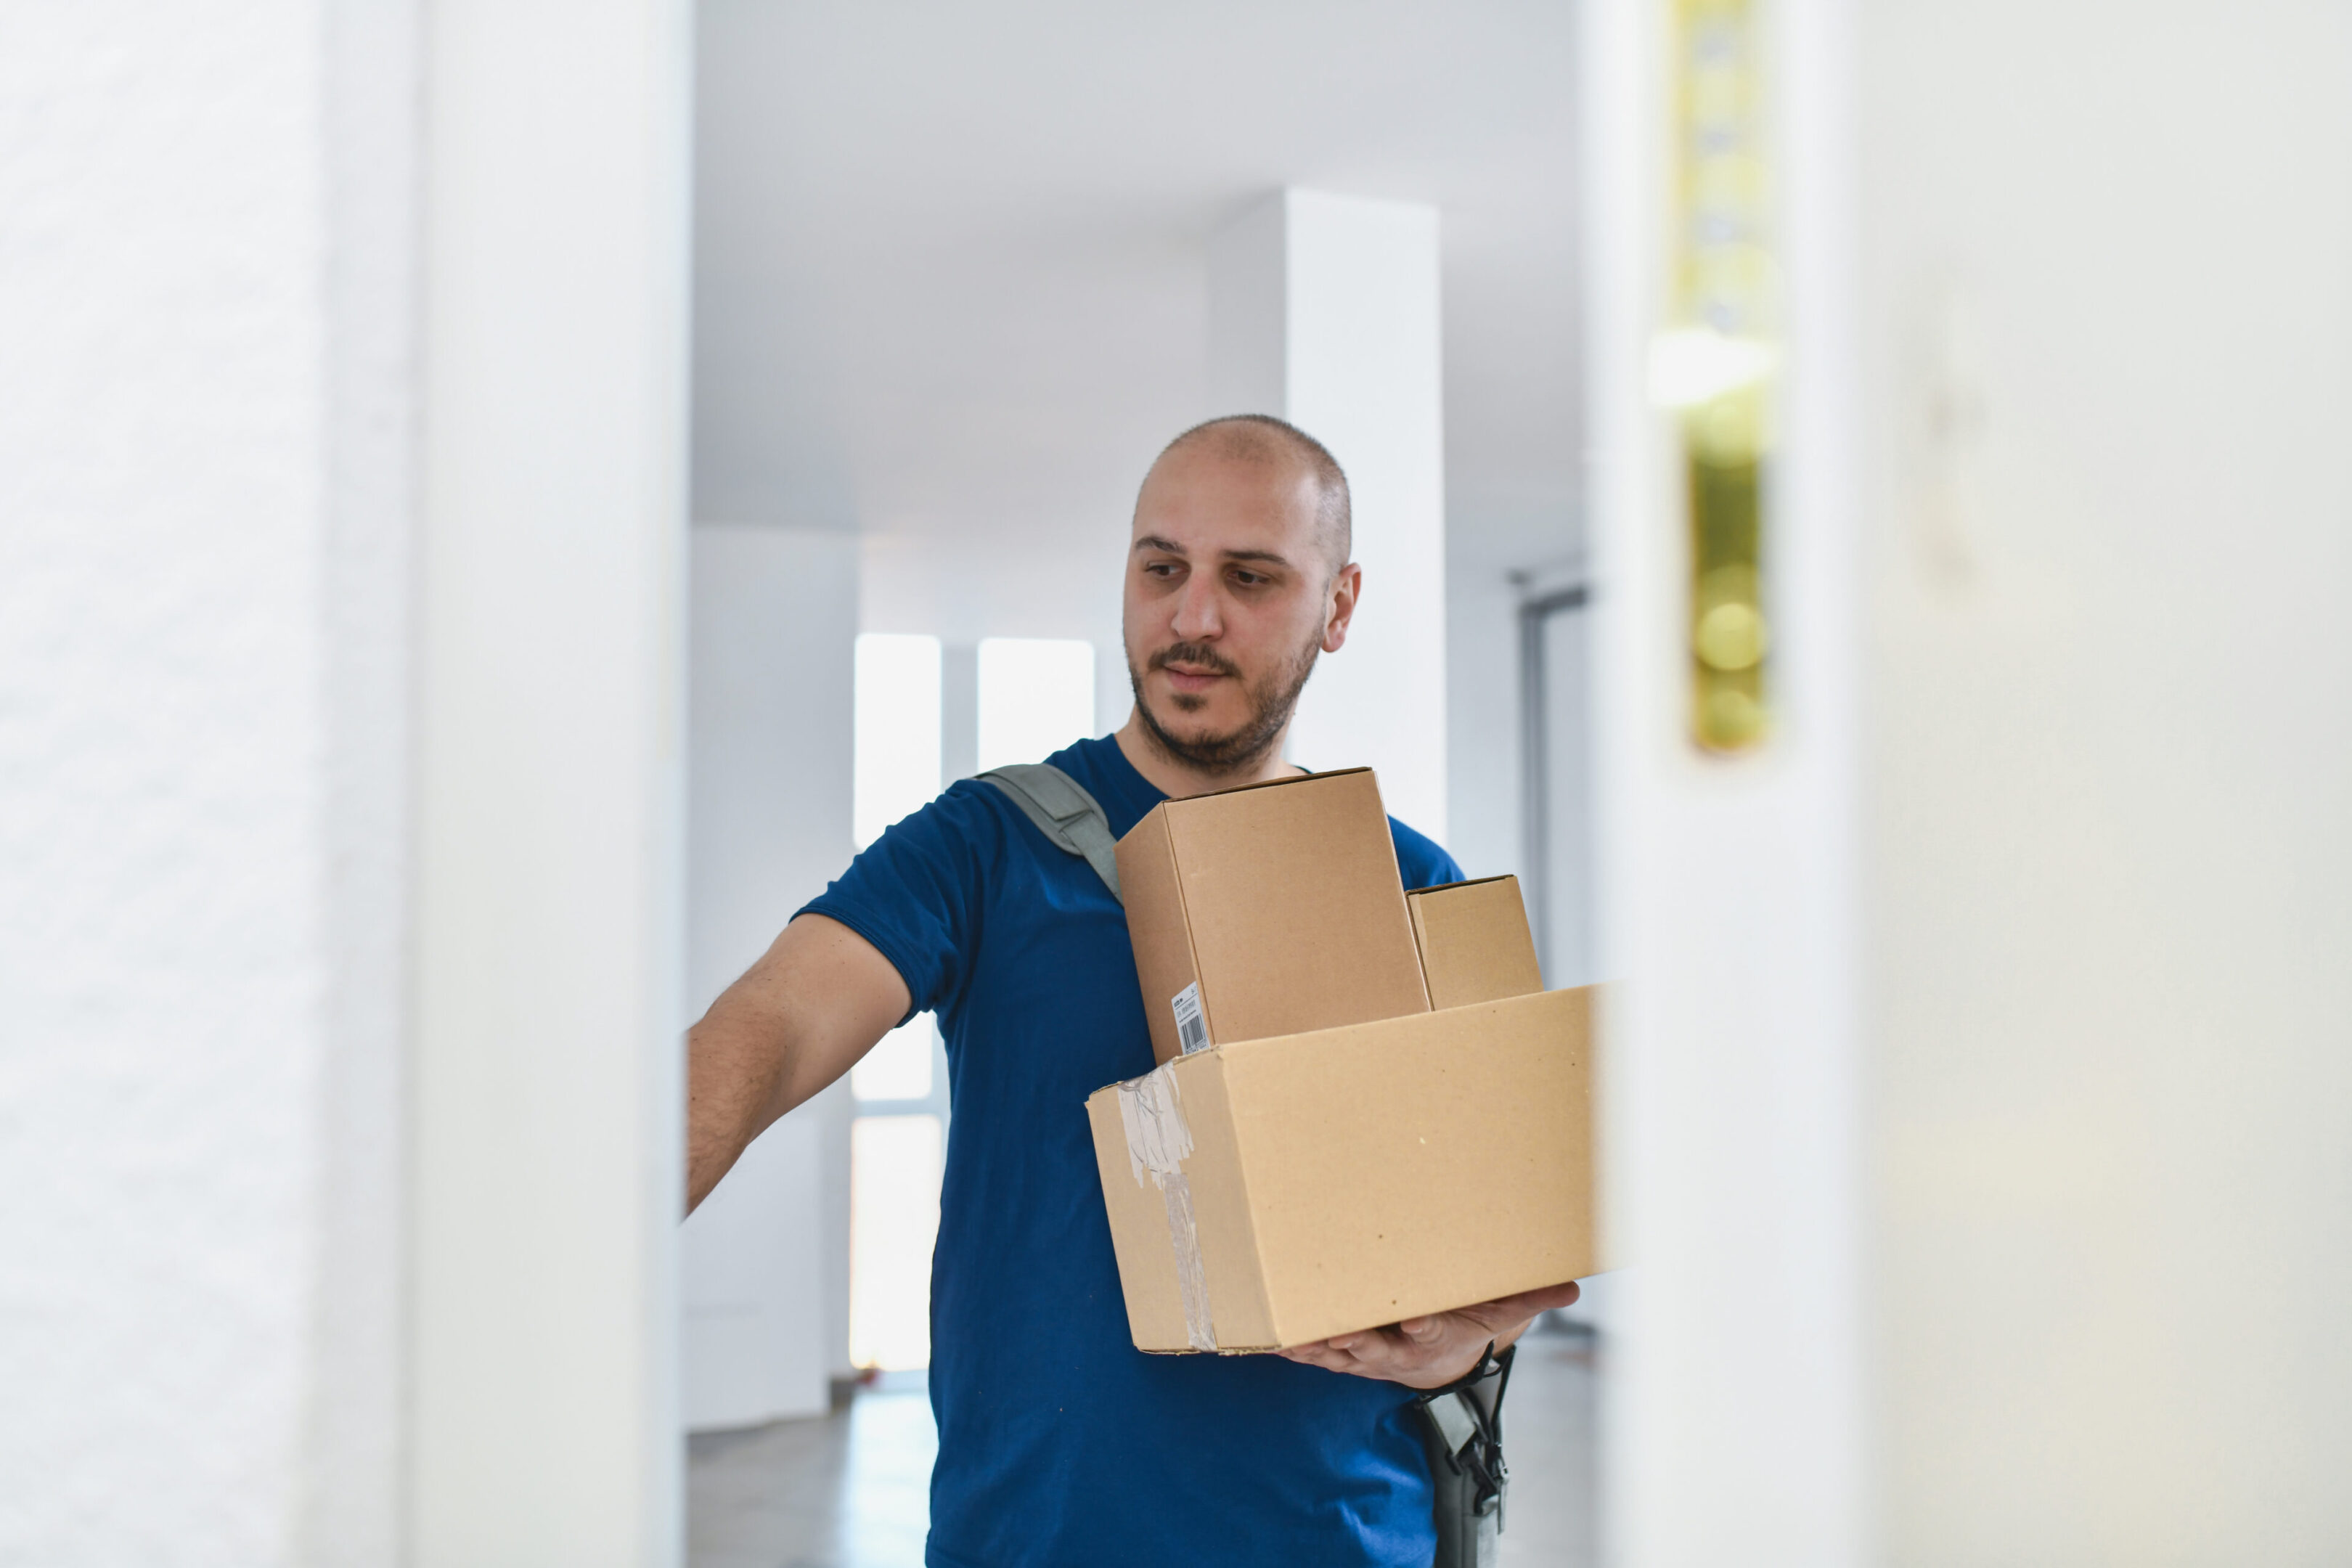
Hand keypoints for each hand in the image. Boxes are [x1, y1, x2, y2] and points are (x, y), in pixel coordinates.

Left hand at [1276, 1281, 1582, 1389]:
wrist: (1440, 1357)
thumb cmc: (1468, 1322)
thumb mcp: (1502, 1310)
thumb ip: (1531, 1297)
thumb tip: (1574, 1286)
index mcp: (1435, 1336)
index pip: (1432, 1332)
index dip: (1424, 1328)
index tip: (1418, 1321)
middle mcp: (1398, 1350)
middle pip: (1376, 1347)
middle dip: (1358, 1340)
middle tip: (1340, 1330)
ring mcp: (1367, 1355)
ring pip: (1338, 1354)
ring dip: (1316, 1347)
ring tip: (1292, 1337)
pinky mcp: (1343, 1353)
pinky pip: (1315, 1353)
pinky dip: (1294, 1349)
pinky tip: (1270, 1340)